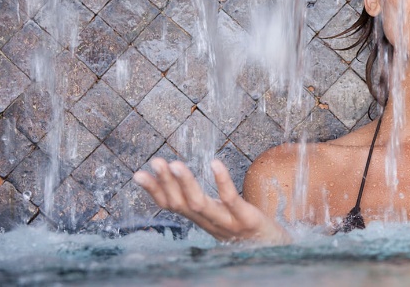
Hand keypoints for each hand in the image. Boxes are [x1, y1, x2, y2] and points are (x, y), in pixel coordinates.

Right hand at [133, 158, 289, 243]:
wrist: (272, 248)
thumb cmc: (243, 227)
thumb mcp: (216, 213)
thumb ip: (199, 200)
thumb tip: (178, 181)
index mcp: (200, 219)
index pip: (171, 206)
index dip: (154, 192)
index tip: (138, 174)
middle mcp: (209, 223)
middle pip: (181, 204)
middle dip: (165, 183)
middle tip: (155, 162)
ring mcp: (227, 222)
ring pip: (199, 204)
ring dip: (185, 183)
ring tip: (174, 163)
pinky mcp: (246, 219)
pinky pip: (231, 200)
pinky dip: (221, 182)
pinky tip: (215, 163)